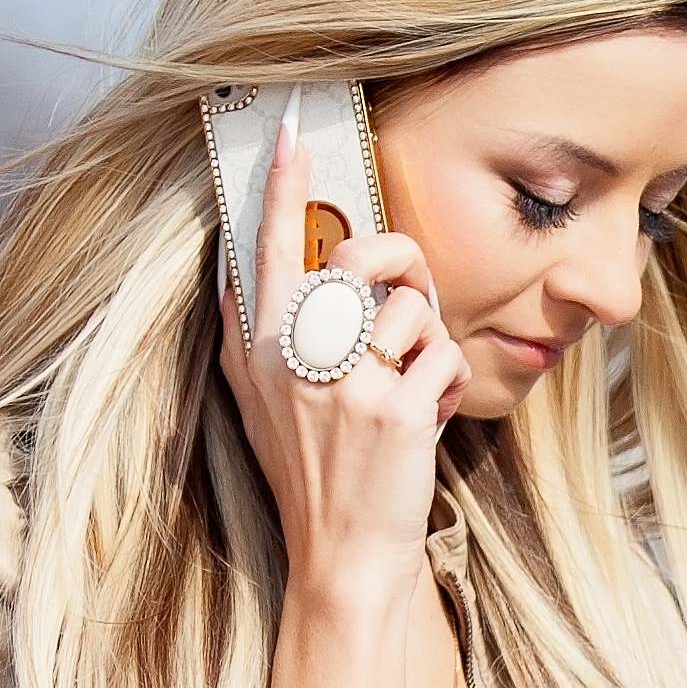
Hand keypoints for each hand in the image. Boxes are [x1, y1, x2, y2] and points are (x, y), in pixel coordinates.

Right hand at [216, 107, 466, 625]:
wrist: (342, 553)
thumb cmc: (312, 476)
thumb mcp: (261, 405)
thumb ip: (251, 339)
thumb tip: (239, 276)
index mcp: (259, 346)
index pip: (271, 249)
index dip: (285, 189)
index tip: (294, 134)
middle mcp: (294, 355)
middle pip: (363, 261)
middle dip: (403, 271)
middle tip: (409, 304)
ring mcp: (343, 381)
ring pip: (415, 310)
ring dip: (429, 348)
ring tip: (410, 391)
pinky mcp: (391, 408)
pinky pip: (444, 356)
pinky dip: (447, 387)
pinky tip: (425, 420)